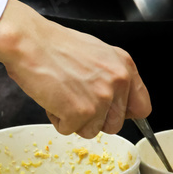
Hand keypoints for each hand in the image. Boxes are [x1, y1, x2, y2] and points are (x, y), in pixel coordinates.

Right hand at [0, 0, 151, 137]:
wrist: (30, 42)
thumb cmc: (54, 45)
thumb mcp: (97, 53)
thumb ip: (112, 76)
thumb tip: (118, 101)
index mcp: (124, 66)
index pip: (142, 107)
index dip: (124, 114)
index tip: (111, 113)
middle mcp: (117, 83)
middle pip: (115, 125)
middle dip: (94, 118)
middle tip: (75, 98)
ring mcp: (100, 99)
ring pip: (92, 131)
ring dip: (74, 119)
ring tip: (61, 94)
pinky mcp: (80, 112)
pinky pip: (69, 130)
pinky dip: (56, 119)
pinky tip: (51, 97)